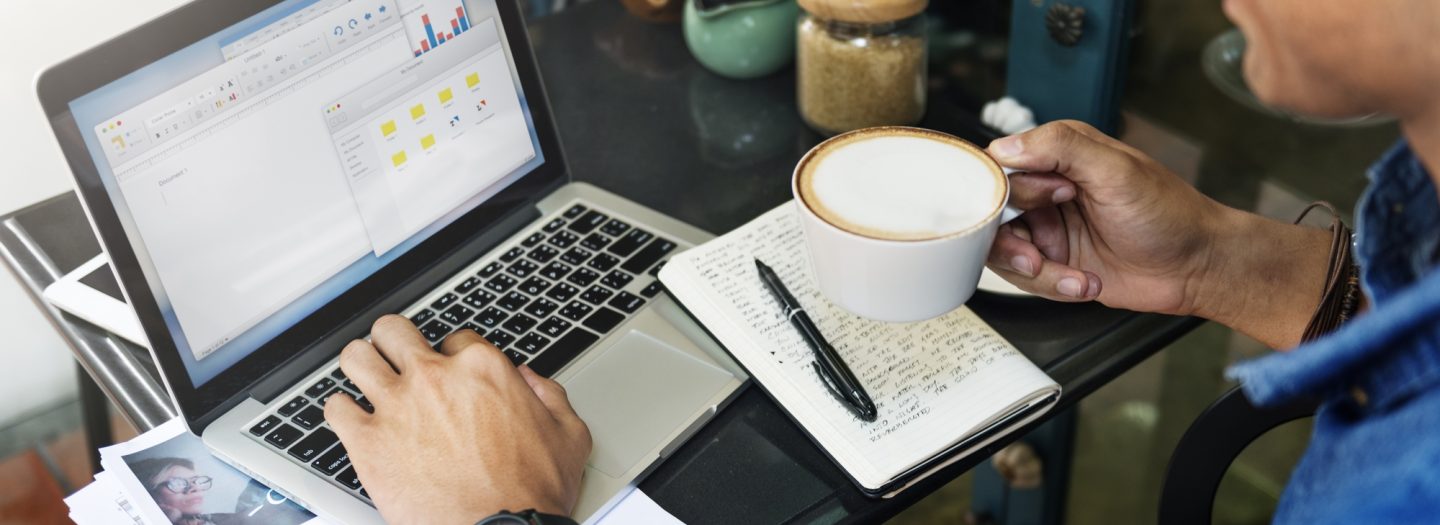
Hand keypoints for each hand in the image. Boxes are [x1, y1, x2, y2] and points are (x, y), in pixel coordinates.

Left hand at [325, 316, 591, 524]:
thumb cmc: (532, 492)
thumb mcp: (568, 434)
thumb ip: (549, 395)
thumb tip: (529, 380)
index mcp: (482, 369)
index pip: (454, 337)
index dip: (452, 355)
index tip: (451, 374)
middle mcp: (435, 378)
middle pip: (393, 331)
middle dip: (394, 342)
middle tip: (397, 359)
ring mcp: (397, 407)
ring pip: (355, 357)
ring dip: (361, 366)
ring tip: (366, 379)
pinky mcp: (368, 443)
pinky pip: (334, 408)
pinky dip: (340, 412)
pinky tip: (352, 421)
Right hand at [984, 120, 1225, 312]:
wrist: (1197, 267)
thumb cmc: (1169, 213)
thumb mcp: (1116, 169)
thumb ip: (1060, 147)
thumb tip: (1005, 147)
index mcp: (1060, 155)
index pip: (1000, 166)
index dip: (1006, 192)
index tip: (1039, 204)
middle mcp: (1048, 189)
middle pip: (992, 213)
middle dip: (1012, 241)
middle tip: (1038, 254)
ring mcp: (1049, 228)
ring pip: (1003, 250)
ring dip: (1033, 270)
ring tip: (1068, 275)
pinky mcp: (1055, 262)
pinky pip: (1026, 279)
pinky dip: (1051, 285)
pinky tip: (1084, 282)